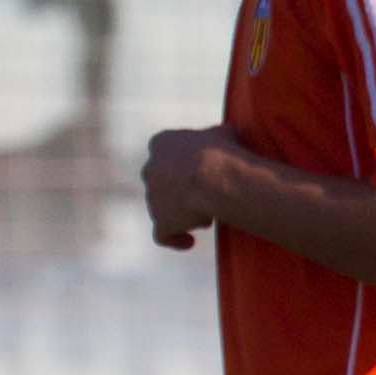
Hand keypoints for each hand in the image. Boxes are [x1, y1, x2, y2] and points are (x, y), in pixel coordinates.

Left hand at [141, 127, 225, 250]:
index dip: (184, 162)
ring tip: (208, 215)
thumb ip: (217, 135)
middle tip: (206, 193)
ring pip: (164, 207)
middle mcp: (149, 169)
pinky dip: (174, 239)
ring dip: (183, 213)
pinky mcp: (160, 222)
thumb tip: (225, 135)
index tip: (201, 168)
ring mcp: (152, 198)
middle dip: (181, 188)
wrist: (213, 177)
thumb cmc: (222, 150)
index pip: (168, 152)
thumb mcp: (223, 132)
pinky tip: (189, 242)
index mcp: (160, 143)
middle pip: (164, 181)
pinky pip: (162, 235)